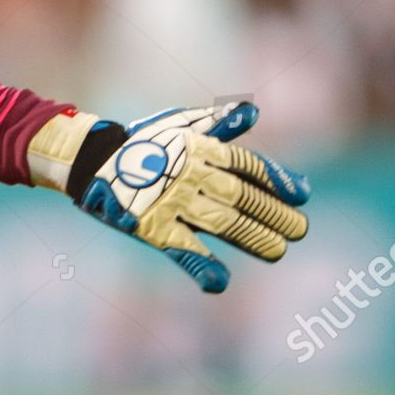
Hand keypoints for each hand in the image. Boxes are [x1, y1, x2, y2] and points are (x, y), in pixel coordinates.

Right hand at [31, 101, 309, 292]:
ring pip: (222, 223)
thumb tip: (254, 112)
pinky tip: (218, 282)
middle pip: (242, 198)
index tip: (302, 194)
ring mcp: (173, 203)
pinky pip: (181, 249)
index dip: (277, 180)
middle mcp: (192, 175)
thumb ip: (220, 123)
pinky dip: (199, 266)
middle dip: (273, 214)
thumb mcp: (182, 125)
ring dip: (253, 237)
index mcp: (202, 150)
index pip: (248, 166)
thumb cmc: (143, 141)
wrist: (91, 159)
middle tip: (301, 230)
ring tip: (278, 251)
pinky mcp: (153, 228)